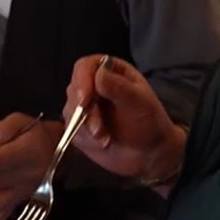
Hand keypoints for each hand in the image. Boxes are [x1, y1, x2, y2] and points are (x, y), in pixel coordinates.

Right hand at [64, 55, 183, 184]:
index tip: (84, 100)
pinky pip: (71, 129)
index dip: (82, 80)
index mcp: (110, 71)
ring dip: (85, 127)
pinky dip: (84, 138)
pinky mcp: (79, 126)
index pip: (85, 66)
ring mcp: (85, 106)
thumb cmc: (149, 122)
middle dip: (84, 111)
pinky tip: (102, 143)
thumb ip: (119, 87)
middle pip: (74, 89)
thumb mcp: (139, 102)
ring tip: (105, 139)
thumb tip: (98, 73)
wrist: (149, 153)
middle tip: (98, 130)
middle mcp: (94, 85)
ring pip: (70, 110)